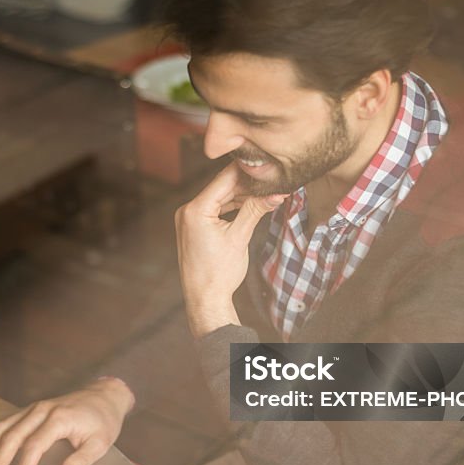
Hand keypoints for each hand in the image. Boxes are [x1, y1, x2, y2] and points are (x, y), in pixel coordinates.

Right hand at [0, 377, 134, 464]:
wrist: (104, 395)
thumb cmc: (103, 419)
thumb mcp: (100, 443)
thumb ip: (81, 462)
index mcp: (58, 419)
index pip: (34, 446)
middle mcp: (41, 411)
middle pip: (11, 436)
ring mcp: (33, 409)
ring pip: (2, 428)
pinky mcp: (30, 411)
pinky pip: (4, 423)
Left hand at [175, 163, 286, 336]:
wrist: (205, 299)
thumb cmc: (219, 273)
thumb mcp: (240, 237)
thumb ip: (255, 210)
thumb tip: (276, 192)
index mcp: (195, 210)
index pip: (225, 179)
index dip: (248, 171)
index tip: (268, 165)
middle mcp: (187, 210)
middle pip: (221, 187)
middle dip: (247, 184)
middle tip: (272, 181)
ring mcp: (188, 218)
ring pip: (218, 197)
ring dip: (240, 195)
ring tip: (265, 192)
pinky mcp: (192, 227)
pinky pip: (214, 209)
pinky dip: (230, 207)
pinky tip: (249, 204)